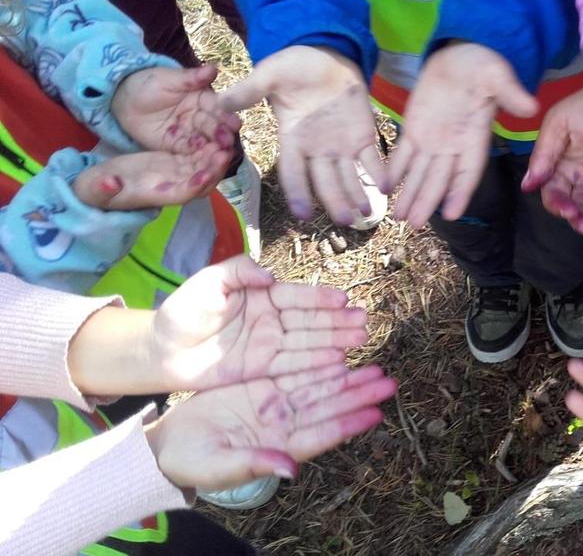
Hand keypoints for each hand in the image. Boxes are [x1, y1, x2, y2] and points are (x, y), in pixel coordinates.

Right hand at [72, 142, 232, 209]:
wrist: (100, 183)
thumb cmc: (96, 188)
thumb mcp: (95, 188)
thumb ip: (102, 187)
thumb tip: (110, 183)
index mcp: (156, 196)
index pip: (182, 194)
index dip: (195, 186)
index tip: (206, 175)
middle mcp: (172, 187)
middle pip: (201, 181)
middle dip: (214, 169)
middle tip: (225, 150)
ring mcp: (175, 175)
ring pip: (202, 167)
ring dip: (214, 155)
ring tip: (225, 138)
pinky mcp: (174, 162)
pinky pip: (195, 155)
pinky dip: (206, 145)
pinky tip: (214, 130)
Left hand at [112, 65, 240, 152]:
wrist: (123, 101)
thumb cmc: (148, 84)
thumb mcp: (168, 79)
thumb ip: (191, 78)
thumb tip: (214, 68)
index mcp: (203, 99)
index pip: (218, 108)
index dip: (226, 116)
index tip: (235, 123)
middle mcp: (201, 117)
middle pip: (214, 127)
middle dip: (221, 135)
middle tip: (228, 142)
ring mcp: (191, 133)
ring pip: (205, 142)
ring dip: (213, 149)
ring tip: (220, 156)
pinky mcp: (178, 146)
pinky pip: (189, 152)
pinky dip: (197, 157)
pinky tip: (202, 161)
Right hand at [145, 363, 397, 489]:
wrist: (168, 445)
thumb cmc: (191, 462)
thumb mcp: (219, 466)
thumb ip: (255, 465)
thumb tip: (290, 470)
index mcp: (278, 447)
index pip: (321, 434)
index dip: (349, 424)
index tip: (376, 413)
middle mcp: (284, 425)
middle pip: (329, 407)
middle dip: (359, 395)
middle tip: (390, 382)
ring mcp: (276, 406)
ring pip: (319, 388)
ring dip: (347, 378)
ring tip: (376, 368)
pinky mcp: (263, 388)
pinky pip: (296, 373)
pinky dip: (319, 364)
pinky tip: (341, 355)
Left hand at [150, 255, 368, 390]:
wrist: (161, 351)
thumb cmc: (182, 311)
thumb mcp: (207, 283)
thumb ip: (238, 271)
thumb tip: (269, 274)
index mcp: (262, 295)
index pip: (296, 296)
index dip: (320, 299)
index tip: (343, 300)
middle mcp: (272, 320)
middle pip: (310, 320)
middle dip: (337, 321)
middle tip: (363, 322)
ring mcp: (269, 345)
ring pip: (308, 343)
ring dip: (335, 341)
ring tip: (359, 339)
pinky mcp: (263, 369)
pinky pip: (293, 366)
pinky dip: (315, 364)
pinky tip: (337, 362)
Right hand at [219, 46, 383, 223]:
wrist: (325, 55)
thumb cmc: (293, 67)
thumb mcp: (269, 75)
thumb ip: (249, 91)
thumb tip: (219, 103)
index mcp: (292, 139)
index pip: (292, 172)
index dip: (297, 192)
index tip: (302, 213)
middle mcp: (316, 149)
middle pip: (324, 181)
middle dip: (334, 201)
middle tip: (344, 220)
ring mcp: (341, 145)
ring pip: (348, 177)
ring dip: (357, 195)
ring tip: (365, 214)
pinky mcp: (363, 136)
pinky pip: (371, 160)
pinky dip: (379, 173)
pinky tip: (387, 187)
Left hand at [389, 42, 537, 226]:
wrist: (461, 54)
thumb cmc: (483, 65)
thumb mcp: (498, 76)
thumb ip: (511, 94)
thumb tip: (531, 107)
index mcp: (475, 137)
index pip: (468, 172)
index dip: (460, 193)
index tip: (451, 214)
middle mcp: (453, 145)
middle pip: (439, 180)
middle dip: (426, 201)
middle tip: (414, 225)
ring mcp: (433, 139)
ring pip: (419, 173)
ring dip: (409, 194)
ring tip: (398, 217)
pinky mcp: (414, 128)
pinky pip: (402, 154)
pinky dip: (394, 170)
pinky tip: (384, 187)